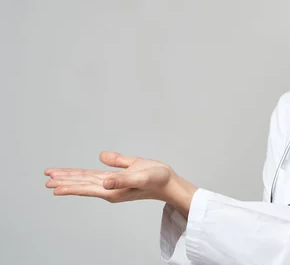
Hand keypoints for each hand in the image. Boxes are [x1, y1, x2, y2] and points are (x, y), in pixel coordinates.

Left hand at [44, 151, 174, 202]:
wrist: (169, 183)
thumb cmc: (158, 179)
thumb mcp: (141, 175)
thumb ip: (122, 177)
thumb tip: (106, 181)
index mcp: (113, 189)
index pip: (86, 187)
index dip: (69, 186)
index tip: (53, 186)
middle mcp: (110, 188)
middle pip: (83, 183)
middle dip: (65, 180)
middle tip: (46, 177)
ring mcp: (113, 184)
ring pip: (87, 180)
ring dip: (71, 177)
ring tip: (54, 176)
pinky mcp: (117, 178)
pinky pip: (96, 176)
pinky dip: (84, 174)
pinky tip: (78, 174)